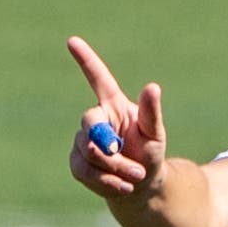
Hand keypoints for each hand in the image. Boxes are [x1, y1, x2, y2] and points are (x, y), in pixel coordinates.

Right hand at [65, 36, 168, 200]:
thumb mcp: (155, 134)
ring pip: (88, 151)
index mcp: (114, 105)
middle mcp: (96, 119)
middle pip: (89, 122)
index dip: (85, 60)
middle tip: (123, 155)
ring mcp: (82, 141)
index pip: (98, 78)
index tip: (72, 40)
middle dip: (106, 143)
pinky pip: (83, 170)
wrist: (140, 185)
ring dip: (114, 168)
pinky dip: (105, 180)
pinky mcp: (77, 162)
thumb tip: (153, 87)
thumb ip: (151, 112)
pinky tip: (122, 186)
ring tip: (134, 176)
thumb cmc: (150, 154)